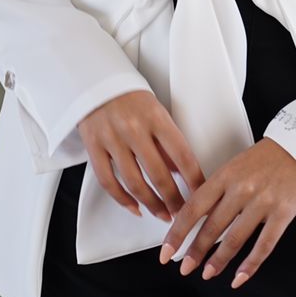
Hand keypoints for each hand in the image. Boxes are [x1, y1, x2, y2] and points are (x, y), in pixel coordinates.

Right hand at [77, 89, 205, 219]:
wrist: (96, 82)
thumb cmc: (131, 98)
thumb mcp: (157, 113)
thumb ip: (168, 143)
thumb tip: (181, 173)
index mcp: (156, 118)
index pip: (182, 155)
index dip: (194, 180)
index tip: (201, 195)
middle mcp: (134, 129)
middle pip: (158, 174)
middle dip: (174, 199)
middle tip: (183, 212)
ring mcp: (112, 139)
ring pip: (134, 182)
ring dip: (151, 204)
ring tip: (163, 214)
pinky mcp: (94, 147)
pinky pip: (108, 181)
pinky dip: (123, 199)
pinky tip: (135, 208)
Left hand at [159, 138, 295, 288]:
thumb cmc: (268, 158)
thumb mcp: (235, 166)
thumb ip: (217, 191)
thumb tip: (195, 219)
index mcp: (225, 176)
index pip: (194, 208)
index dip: (177, 233)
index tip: (167, 251)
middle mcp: (242, 189)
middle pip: (212, 227)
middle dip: (195, 251)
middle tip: (185, 267)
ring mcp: (263, 202)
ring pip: (235, 239)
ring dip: (219, 261)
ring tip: (208, 273)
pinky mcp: (283, 213)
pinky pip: (264, 245)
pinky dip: (250, 265)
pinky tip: (240, 277)